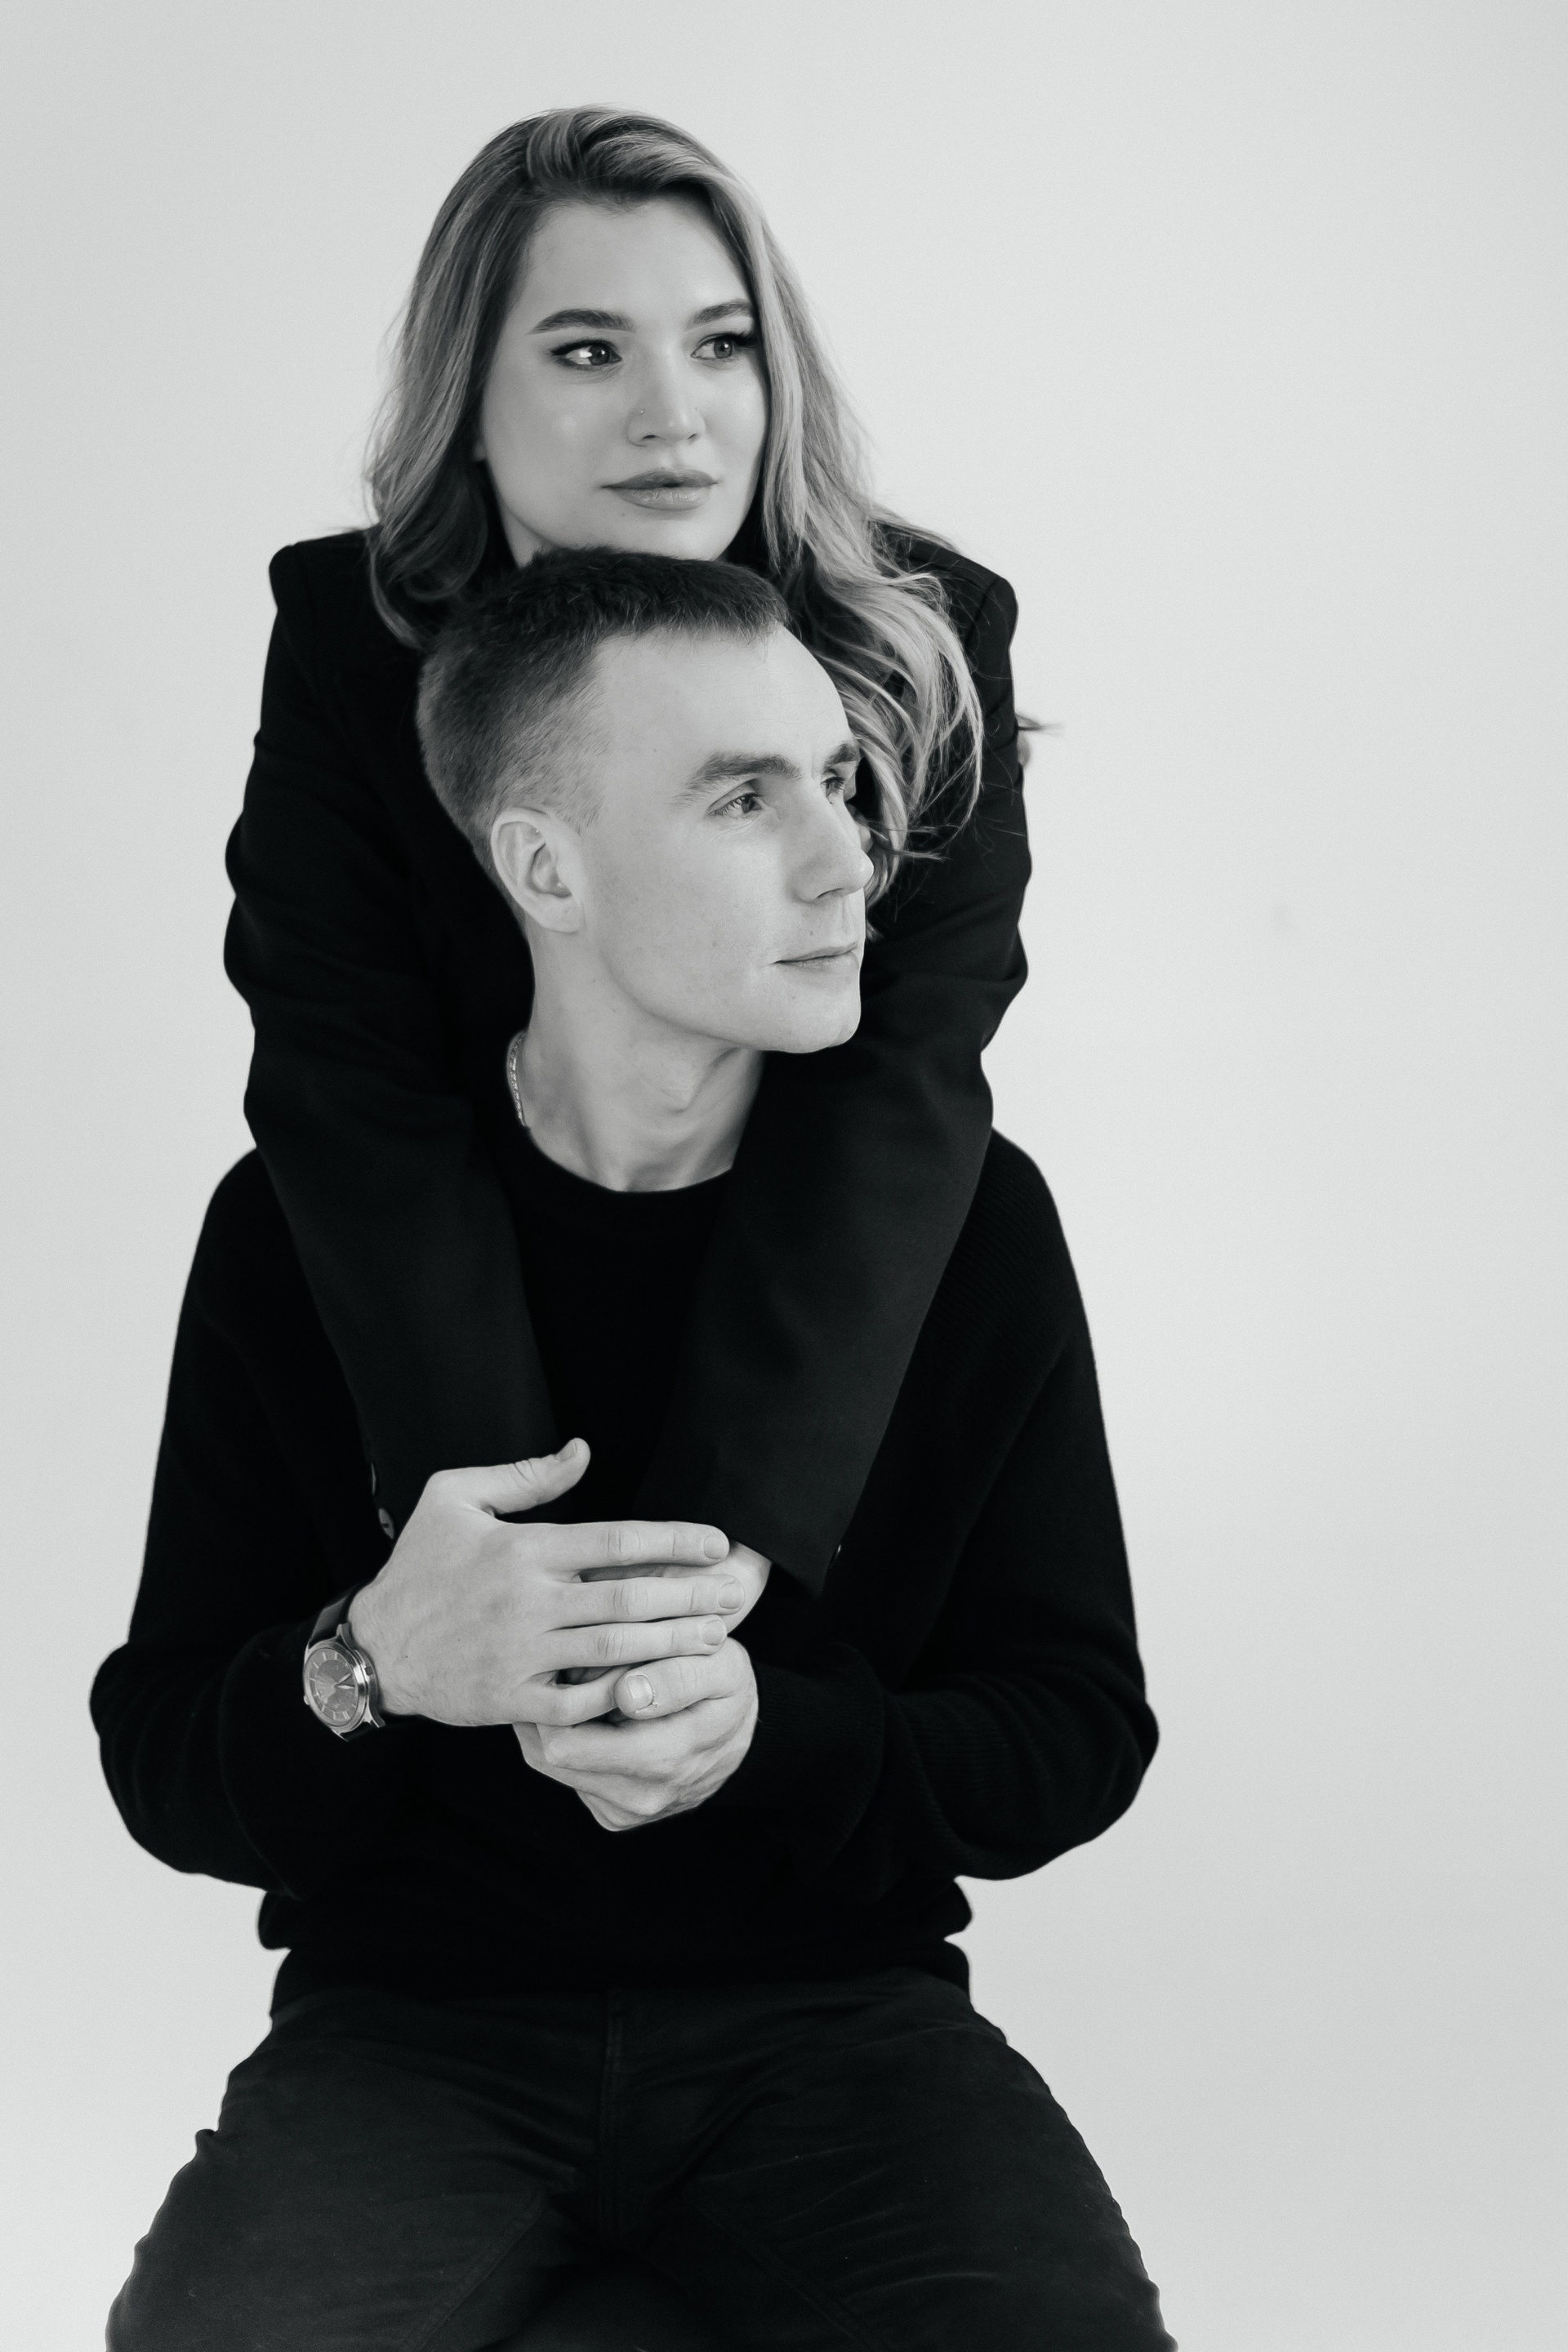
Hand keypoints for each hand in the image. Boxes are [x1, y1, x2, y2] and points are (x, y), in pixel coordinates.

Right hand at [348, 1441, 747, 1728]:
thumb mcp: (453, 1498)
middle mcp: (528, 1602)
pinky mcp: (514, 1700)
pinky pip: (581, 1701)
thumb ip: (524, 1476)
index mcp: (523, 1549)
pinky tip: (660, 1686)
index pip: (616, 1540)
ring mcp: (523, 1655)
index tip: (718, 1543)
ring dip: (672, 1644)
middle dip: (690, 1596)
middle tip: (734, 1596)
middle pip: (628, 1597)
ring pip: (615, 1649)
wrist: (376, 1646)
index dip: (674, 1540)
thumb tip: (583, 1452)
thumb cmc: (418, 1566)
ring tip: (716, 1639)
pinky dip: (622, 1695)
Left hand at [514, 1638, 757, 1830]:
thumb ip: (679, 1676)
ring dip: (557, 1726)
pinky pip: (569, 1777)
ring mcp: (624, 1813)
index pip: (566, 1743)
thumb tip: (628, 1694)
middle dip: (551, 1710)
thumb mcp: (722, 1667)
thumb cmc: (725, 1688)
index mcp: (663, 1761)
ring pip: (552, 1767)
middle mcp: (639, 1800)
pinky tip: (589, 1714)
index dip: (557, 1699)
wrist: (741, 1736)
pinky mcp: (613, 1815)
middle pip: (549, 1756)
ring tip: (578, 1686)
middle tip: (566, 1669)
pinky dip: (571, 1742)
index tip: (570, 1664)